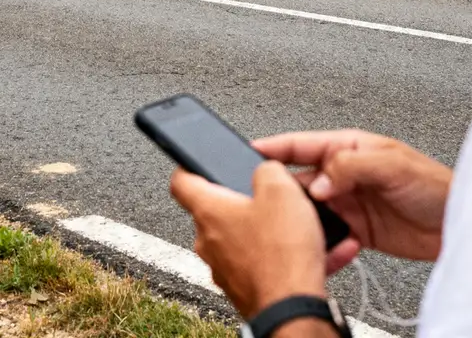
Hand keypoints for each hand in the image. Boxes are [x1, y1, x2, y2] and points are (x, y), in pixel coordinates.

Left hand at [170, 162, 327, 319]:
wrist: (291, 308)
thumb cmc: (281, 254)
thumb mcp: (282, 191)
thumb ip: (267, 170)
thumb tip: (265, 170)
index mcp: (209, 211)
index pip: (180, 182)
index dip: (188, 167)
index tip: (196, 163)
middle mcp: (207, 241)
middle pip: (212, 210)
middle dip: (235, 201)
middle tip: (261, 195)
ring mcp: (221, 267)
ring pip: (232, 238)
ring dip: (253, 229)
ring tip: (283, 226)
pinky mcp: (238, 287)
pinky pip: (248, 261)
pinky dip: (265, 255)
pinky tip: (290, 253)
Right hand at [255, 130, 451, 270]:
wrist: (460, 224)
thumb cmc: (436, 185)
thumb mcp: (392, 164)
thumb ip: (351, 166)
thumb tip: (318, 180)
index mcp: (348, 147)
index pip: (301, 144)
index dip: (274, 147)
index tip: (248, 151)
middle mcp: (343, 173)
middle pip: (298, 179)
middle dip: (281, 189)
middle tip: (267, 200)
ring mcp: (347, 201)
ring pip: (308, 208)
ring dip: (300, 217)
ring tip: (294, 225)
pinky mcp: (354, 229)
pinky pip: (325, 234)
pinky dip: (320, 240)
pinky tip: (325, 243)